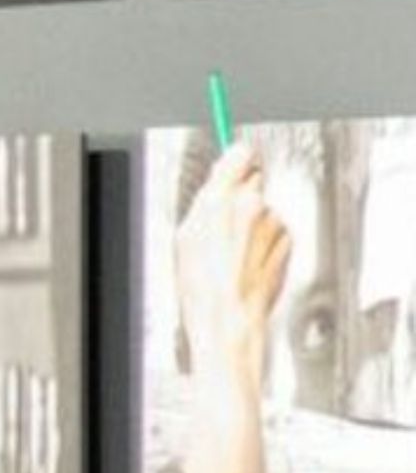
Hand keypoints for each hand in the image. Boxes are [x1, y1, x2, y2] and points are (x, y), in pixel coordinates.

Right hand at [175, 142, 292, 404]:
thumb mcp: (185, 239)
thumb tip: (219, 179)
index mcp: (219, 199)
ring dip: (252, 224)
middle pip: (253, 181)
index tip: (233, 166)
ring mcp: (272, 221)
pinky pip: (275, 231)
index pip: (239, 154)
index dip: (236, 162)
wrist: (229, 318)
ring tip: (233, 254)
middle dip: (242, 196)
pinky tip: (247, 263)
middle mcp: (251, 204)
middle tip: (225, 225)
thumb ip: (205, 202)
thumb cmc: (202, 288)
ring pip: (263, 209)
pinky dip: (264, 243)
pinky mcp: (287, 238)